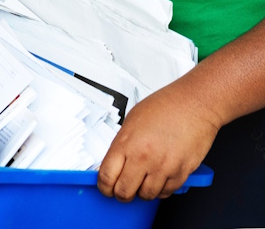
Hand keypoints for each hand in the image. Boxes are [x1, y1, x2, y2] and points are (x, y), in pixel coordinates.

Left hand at [98, 80, 219, 200]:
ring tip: (142, 180)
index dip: (104, 187)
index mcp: (127, 144)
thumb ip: (121, 144)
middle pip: (124, 192)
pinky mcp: (182, 172)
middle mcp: (144, 158)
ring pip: (146, 196)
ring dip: (142, 191)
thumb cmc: (165, 107)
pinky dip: (160, 189)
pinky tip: (159, 177)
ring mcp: (164, 167)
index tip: (105, 188)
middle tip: (122, 188)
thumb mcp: (131, 122)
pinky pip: (166, 192)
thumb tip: (113, 163)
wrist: (195, 104)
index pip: (106, 177)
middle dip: (121, 193)